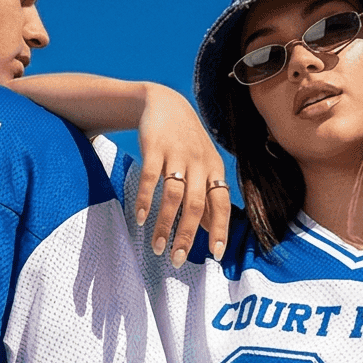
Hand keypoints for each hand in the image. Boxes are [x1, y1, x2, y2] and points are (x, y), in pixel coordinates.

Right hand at [134, 85, 232, 259]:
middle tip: (177, 259)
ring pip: (173, 196)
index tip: (216, 255)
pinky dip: (146, 199)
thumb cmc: (186, 142)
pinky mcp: (154, 147)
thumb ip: (207, 196)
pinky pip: (150, 178)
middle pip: (196, 205)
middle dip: (187, 235)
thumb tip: (211, 230)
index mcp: (214, 170)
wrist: (165, 103)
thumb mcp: (202, 165)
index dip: (220, 229)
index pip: (221, 204)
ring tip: (157, 246)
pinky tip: (141, 218)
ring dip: (164, 224)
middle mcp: (198, 163)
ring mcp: (176, 154)